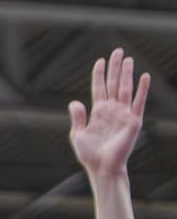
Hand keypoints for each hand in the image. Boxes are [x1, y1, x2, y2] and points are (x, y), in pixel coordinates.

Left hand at [69, 47, 149, 178]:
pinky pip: (138, 102)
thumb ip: (78, 117)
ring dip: (127, 74)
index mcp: (98, 112)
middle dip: (115, 68)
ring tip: (128, 59)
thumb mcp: (78, 134)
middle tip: (118, 51)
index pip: (99, 88)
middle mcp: (112, 110)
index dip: (99, 75)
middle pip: (114, 84)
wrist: (102, 167)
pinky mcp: (133, 121)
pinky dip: (142, 89)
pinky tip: (144, 76)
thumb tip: (74, 102)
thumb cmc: (89, 154)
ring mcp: (123, 114)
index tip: (100, 61)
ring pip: (125, 88)